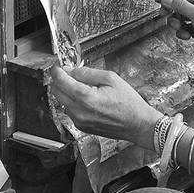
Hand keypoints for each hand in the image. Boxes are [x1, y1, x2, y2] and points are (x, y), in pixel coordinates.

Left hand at [49, 66, 163, 145]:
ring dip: (68, 92)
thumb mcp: (111, 78)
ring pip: (62, 101)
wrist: (137, 124)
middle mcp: (79, 111)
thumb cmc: (128, 102)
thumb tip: (70, 70)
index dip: (57, 70)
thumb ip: (87, 73)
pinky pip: (70, 111)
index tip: (58, 65)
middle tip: (71, 74)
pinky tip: (88, 100)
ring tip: (85, 88)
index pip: (60, 81)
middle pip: (56, 91)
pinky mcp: (81, 127)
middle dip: (60, 80)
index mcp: (85, 97)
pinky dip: (74, 103)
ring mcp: (79, 121)